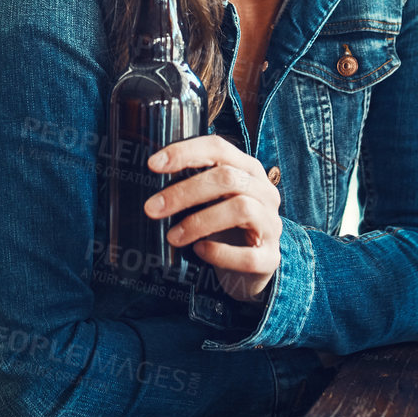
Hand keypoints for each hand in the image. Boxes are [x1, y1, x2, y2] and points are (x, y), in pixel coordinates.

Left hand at [144, 136, 282, 302]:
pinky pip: (248, 255)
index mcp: (248, 170)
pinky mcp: (270, 257)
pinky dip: (220, 253)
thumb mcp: (213, 200)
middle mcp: (265, 192)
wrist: (253, 267)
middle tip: (152, 208)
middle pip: (227, 179)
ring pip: (241, 210)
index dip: (185, 152)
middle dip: (184, 192)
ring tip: (173, 236)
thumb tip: (146, 185)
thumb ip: (193, 186)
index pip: (219, 148)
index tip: (152, 165)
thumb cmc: (226, 227)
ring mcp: (271, 225)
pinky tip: (200, 251)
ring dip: (199, 222)